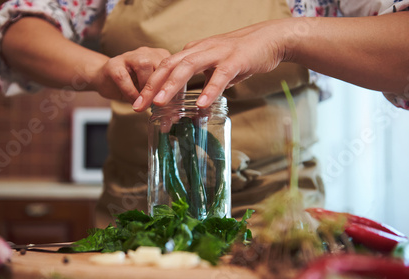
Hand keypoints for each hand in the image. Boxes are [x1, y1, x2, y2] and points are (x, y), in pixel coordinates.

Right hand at [92, 47, 170, 102]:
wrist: (105, 79)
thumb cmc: (132, 86)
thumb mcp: (152, 91)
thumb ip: (163, 98)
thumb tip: (173, 116)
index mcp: (160, 56)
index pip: (174, 69)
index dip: (176, 88)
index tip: (174, 106)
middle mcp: (147, 52)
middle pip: (161, 65)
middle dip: (162, 88)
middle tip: (160, 106)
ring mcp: (129, 56)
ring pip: (144, 66)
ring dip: (146, 89)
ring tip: (145, 103)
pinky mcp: (114, 64)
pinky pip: (124, 77)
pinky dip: (130, 92)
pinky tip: (133, 102)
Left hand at [132, 20, 287, 111]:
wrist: (270, 39)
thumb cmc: (242, 55)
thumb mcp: (218, 70)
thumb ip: (206, 85)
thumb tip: (198, 107)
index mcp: (193, 51)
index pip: (165, 67)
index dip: (149, 85)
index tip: (138, 104)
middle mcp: (200, 49)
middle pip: (169, 66)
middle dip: (151, 87)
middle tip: (138, 107)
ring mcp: (217, 53)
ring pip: (188, 67)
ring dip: (172, 86)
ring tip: (159, 104)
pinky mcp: (235, 60)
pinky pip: (220, 76)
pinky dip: (209, 90)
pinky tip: (201, 105)